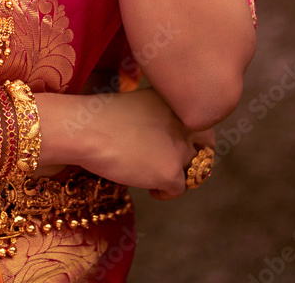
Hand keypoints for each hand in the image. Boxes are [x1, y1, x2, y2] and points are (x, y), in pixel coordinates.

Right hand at [79, 87, 215, 200]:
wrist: (86, 129)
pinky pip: (178, 189)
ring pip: (194, 171)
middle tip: (178, 167)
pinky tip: (148, 188)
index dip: (192, 137)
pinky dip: (164, 192)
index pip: (200, 122)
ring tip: (155, 178)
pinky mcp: (171, 172)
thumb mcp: (137, 104)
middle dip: (197, 158)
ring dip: (178, 176)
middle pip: (207, 146)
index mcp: (173, 103)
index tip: (176, 146)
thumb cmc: (99, 116)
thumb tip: (162, 140)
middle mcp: (183, 122)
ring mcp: (179, 147)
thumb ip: (157, 117)